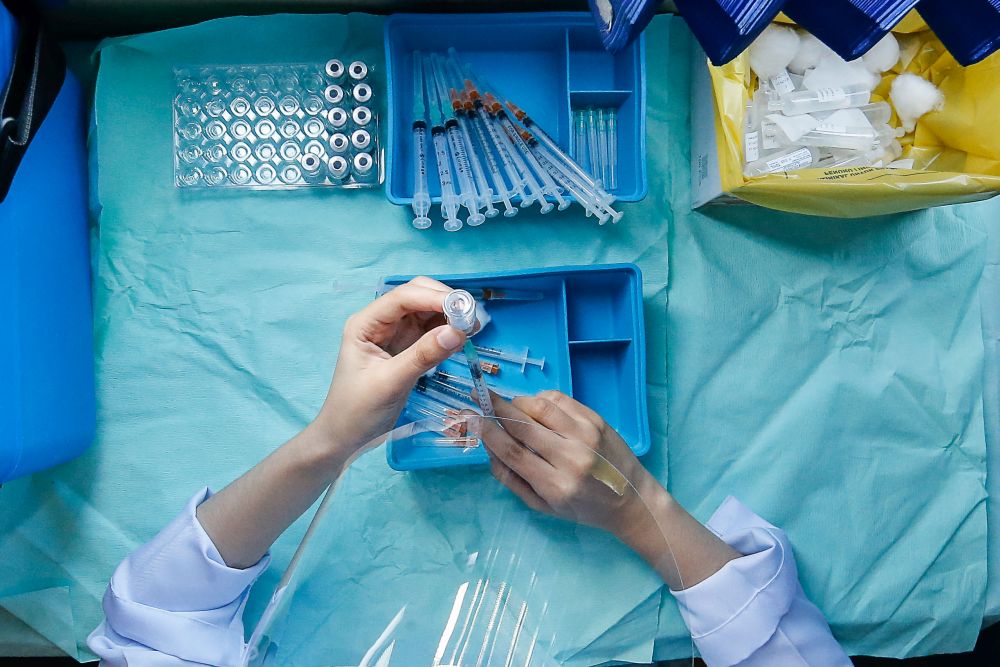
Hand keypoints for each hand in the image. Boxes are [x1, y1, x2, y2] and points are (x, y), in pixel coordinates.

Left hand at [314, 277, 466, 461]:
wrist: (346, 437)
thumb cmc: (357, 410)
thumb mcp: (390, 383)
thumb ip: (422, 356)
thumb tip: (457, 332)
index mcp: (366, 323)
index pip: (402, 297)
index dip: (433, 297)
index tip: (463, 309)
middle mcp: (381, 322)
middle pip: (417, 295)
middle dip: (444, 301)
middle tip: (472, 318)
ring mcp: (395, 334)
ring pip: (427, 311)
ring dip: (450, 314)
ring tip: (474, 326)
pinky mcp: (408, 347)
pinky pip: (431, 330)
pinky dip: (448, 329)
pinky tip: (463, 336)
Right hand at [480, 390, 740, 589]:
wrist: (632, 500)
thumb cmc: (583, 508)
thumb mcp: (543, 506)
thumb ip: (512, 480)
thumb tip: (488, 449)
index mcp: (556, 485)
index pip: (513, 452)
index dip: (488, 433)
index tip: (473, 419)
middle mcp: (571, 458)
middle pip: (524, 425)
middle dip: (497, 408)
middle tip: (479, 397)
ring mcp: (586, 436)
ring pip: (541, 406)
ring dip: (519, 401)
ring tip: (511, 406)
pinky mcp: (596, 420)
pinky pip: (560, 400)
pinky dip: (541, 398)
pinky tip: (537, 406)